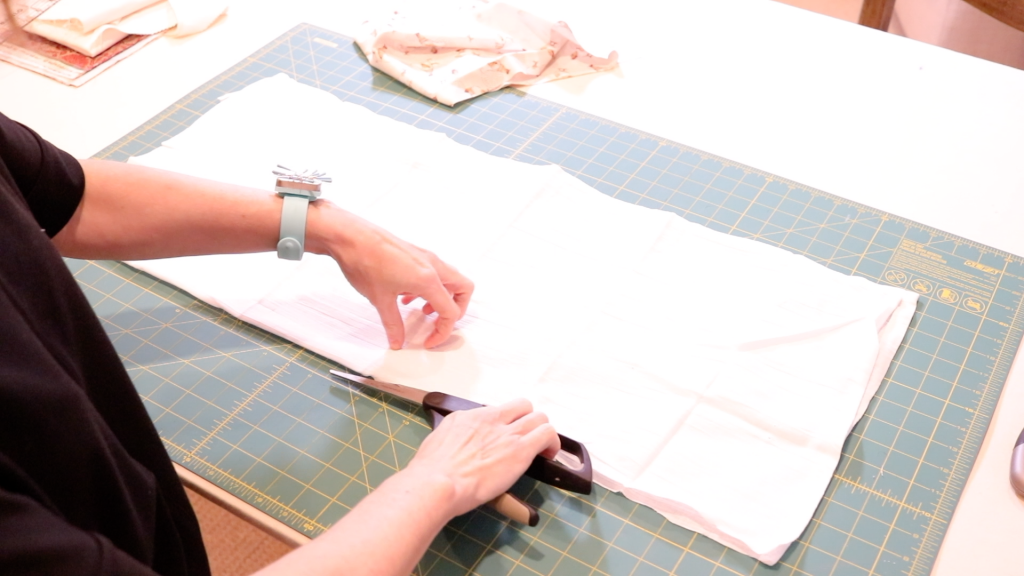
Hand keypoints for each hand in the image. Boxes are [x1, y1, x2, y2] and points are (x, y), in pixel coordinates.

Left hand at [307, 202, 473, 349]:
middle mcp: (432, 266)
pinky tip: (407, 296)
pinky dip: (428, 288)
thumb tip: (397, 340)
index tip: (429, 341)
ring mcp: (425, 257)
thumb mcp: (380, 300)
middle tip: (439, 324)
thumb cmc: (365, 261)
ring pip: (449, 279)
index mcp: (428, 279)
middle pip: (463, 290)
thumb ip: (393, 324)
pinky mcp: (415, 254)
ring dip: (441, 298)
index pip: (450, 311)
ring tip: (422, 311)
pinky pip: (434, 272)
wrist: (350, 236)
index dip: (442, 331)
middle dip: (455, 310)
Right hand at [403, 399, 560, 518]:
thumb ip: (455, 438)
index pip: (496, 411)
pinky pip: (547, 434)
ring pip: (539, 417)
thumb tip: (459, 444)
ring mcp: (508, 432)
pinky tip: (547, 456)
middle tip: (524, 440)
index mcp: (469, 417)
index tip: (502, 438)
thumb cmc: (431, 470)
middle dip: (527, 421)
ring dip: (541, 431)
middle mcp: (491, 419)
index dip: (504, 423)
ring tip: (540, 449)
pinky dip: (551, 443)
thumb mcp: (438, 441)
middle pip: (522, 406)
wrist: (438, 482)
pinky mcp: (521, 449)